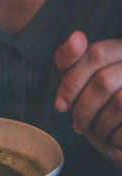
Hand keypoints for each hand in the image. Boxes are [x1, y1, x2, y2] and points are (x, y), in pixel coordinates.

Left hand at [54, 31, 121, 168]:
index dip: (72, 81)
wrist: (121, 128)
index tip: (60, 106)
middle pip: (104, 81)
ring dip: (99, 125)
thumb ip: (71, 59)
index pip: (96, 53)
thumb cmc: (100, 101)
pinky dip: (115, 138)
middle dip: (82, 109)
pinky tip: (113, 139)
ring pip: (120, 103)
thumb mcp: (81, 77)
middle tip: (77, 126)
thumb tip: (76, 36)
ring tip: (96, 132)